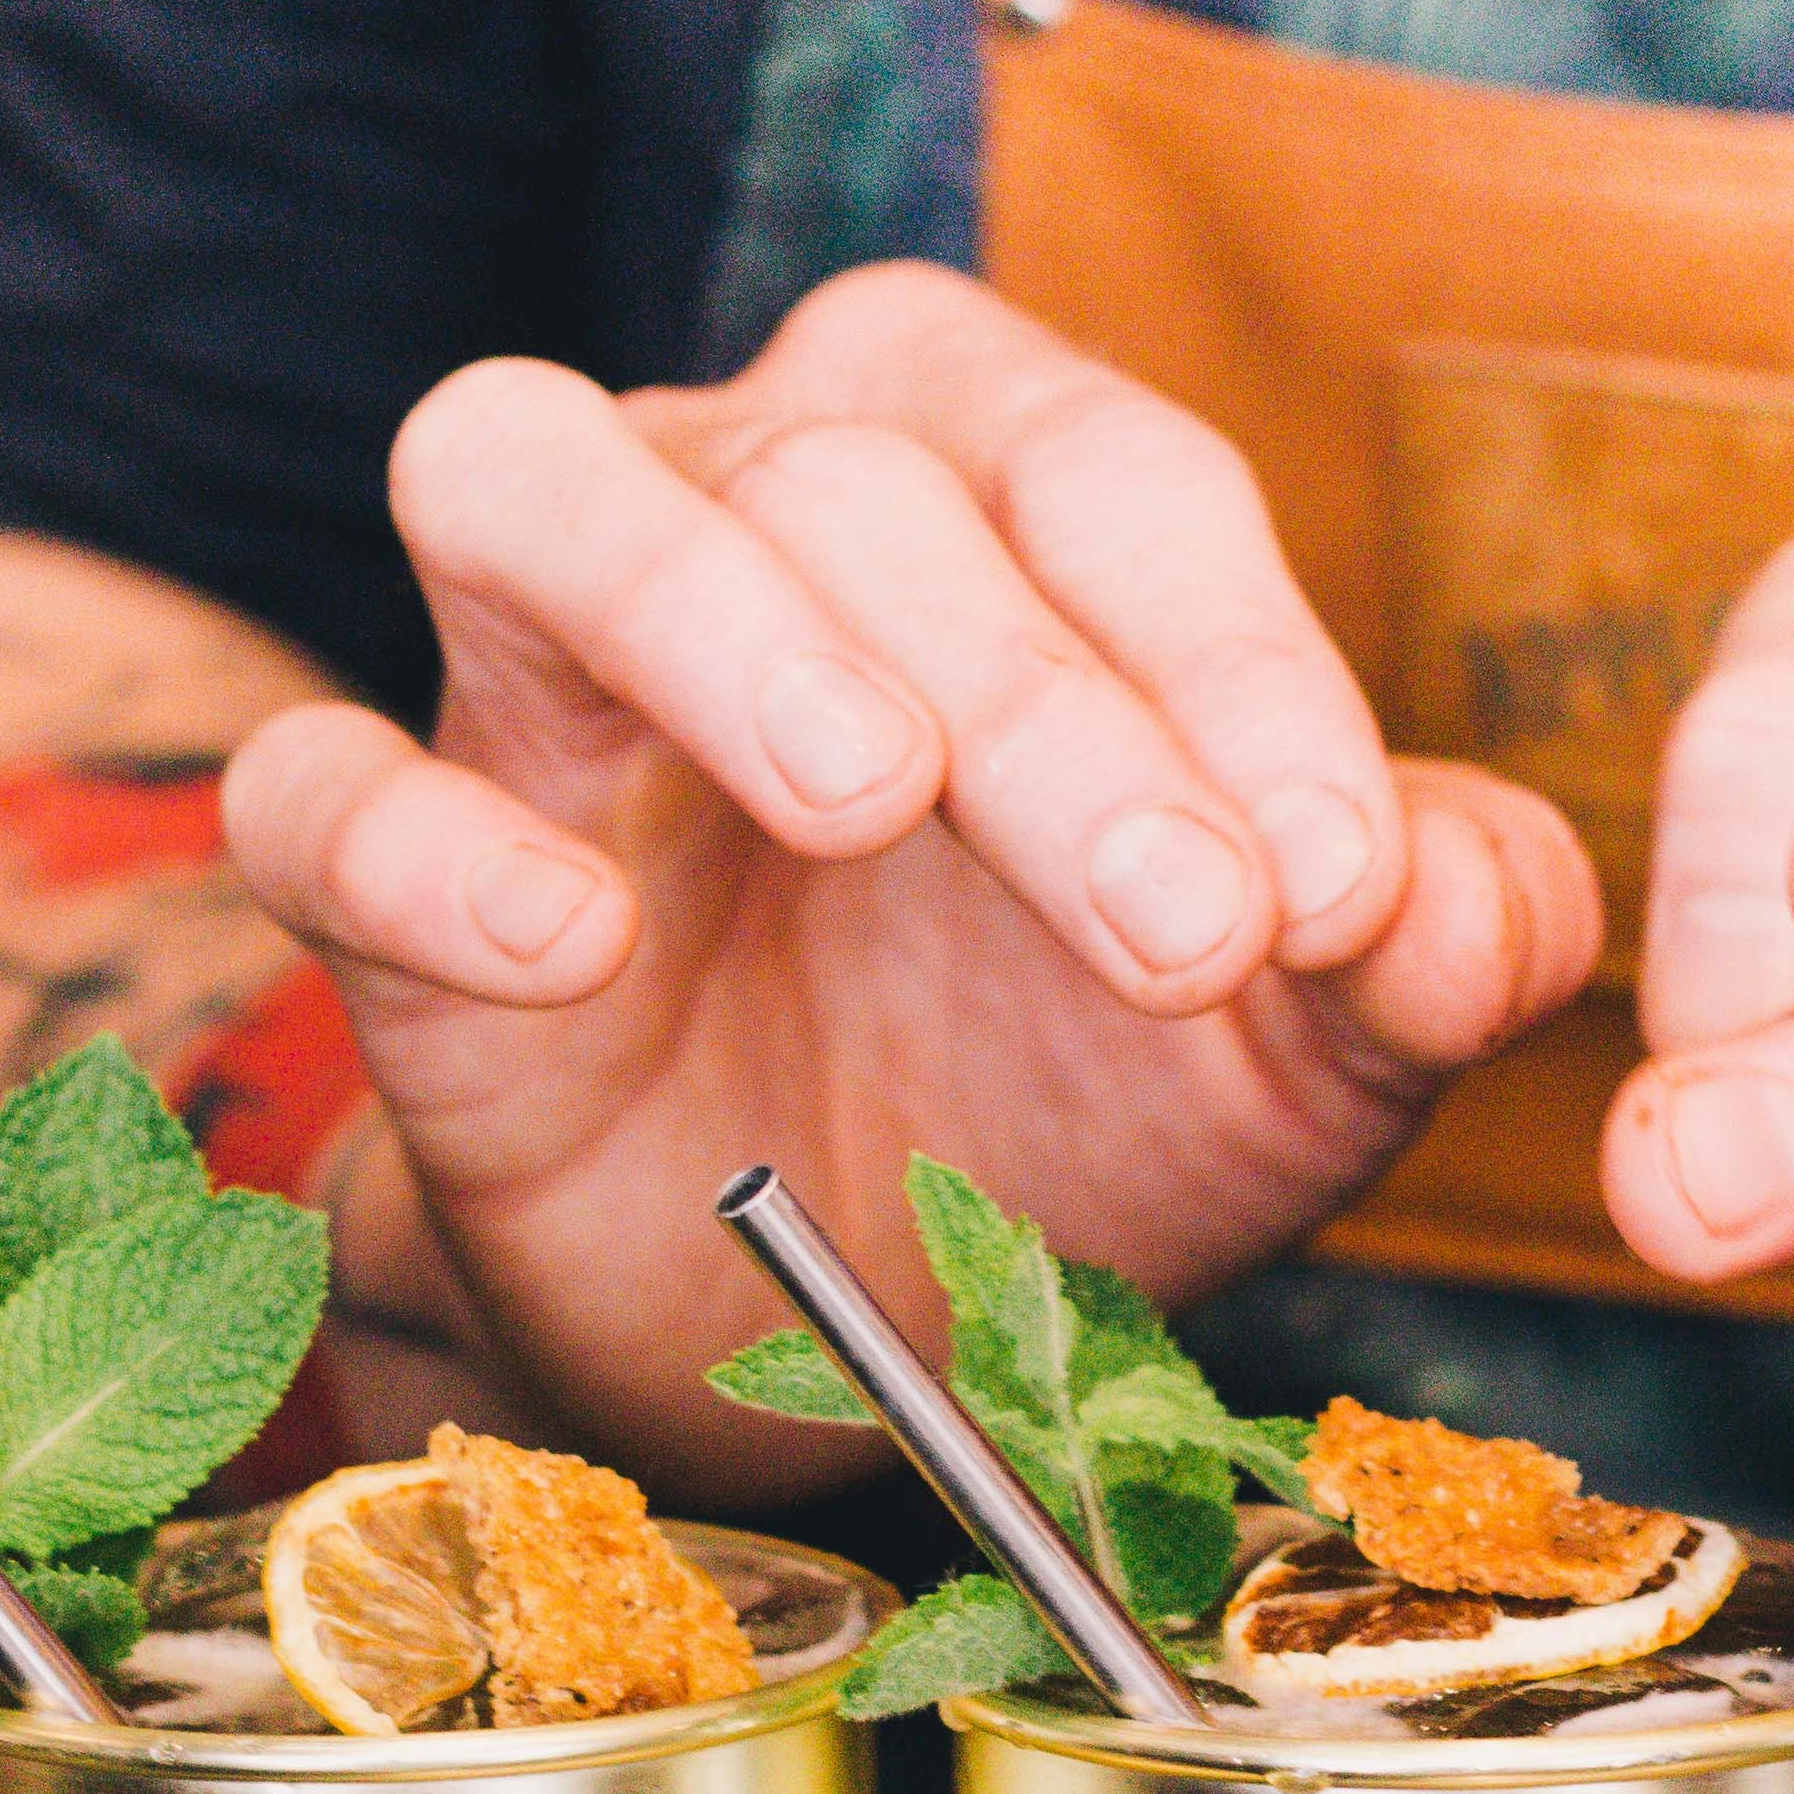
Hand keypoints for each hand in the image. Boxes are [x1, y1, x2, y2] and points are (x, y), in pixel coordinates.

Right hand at [217, 269, 1596, 1478]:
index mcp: (986, 482)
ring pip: (537, 482)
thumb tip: (1466, 901)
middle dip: (1046, 697)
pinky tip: (570, 941)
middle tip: (1183, 929)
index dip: (1237, 658)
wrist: (839, 1321)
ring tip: (870, 790)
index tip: (1330, 884)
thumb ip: (1433, 938)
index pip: (1109, 472)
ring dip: (714, 611)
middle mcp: (740, 497)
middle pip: (859, 471)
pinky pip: (326, 791)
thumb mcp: (1307, 1033)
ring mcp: (533, 679)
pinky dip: (427, 840)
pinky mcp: (387, 874)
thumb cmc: (1071, 1091)